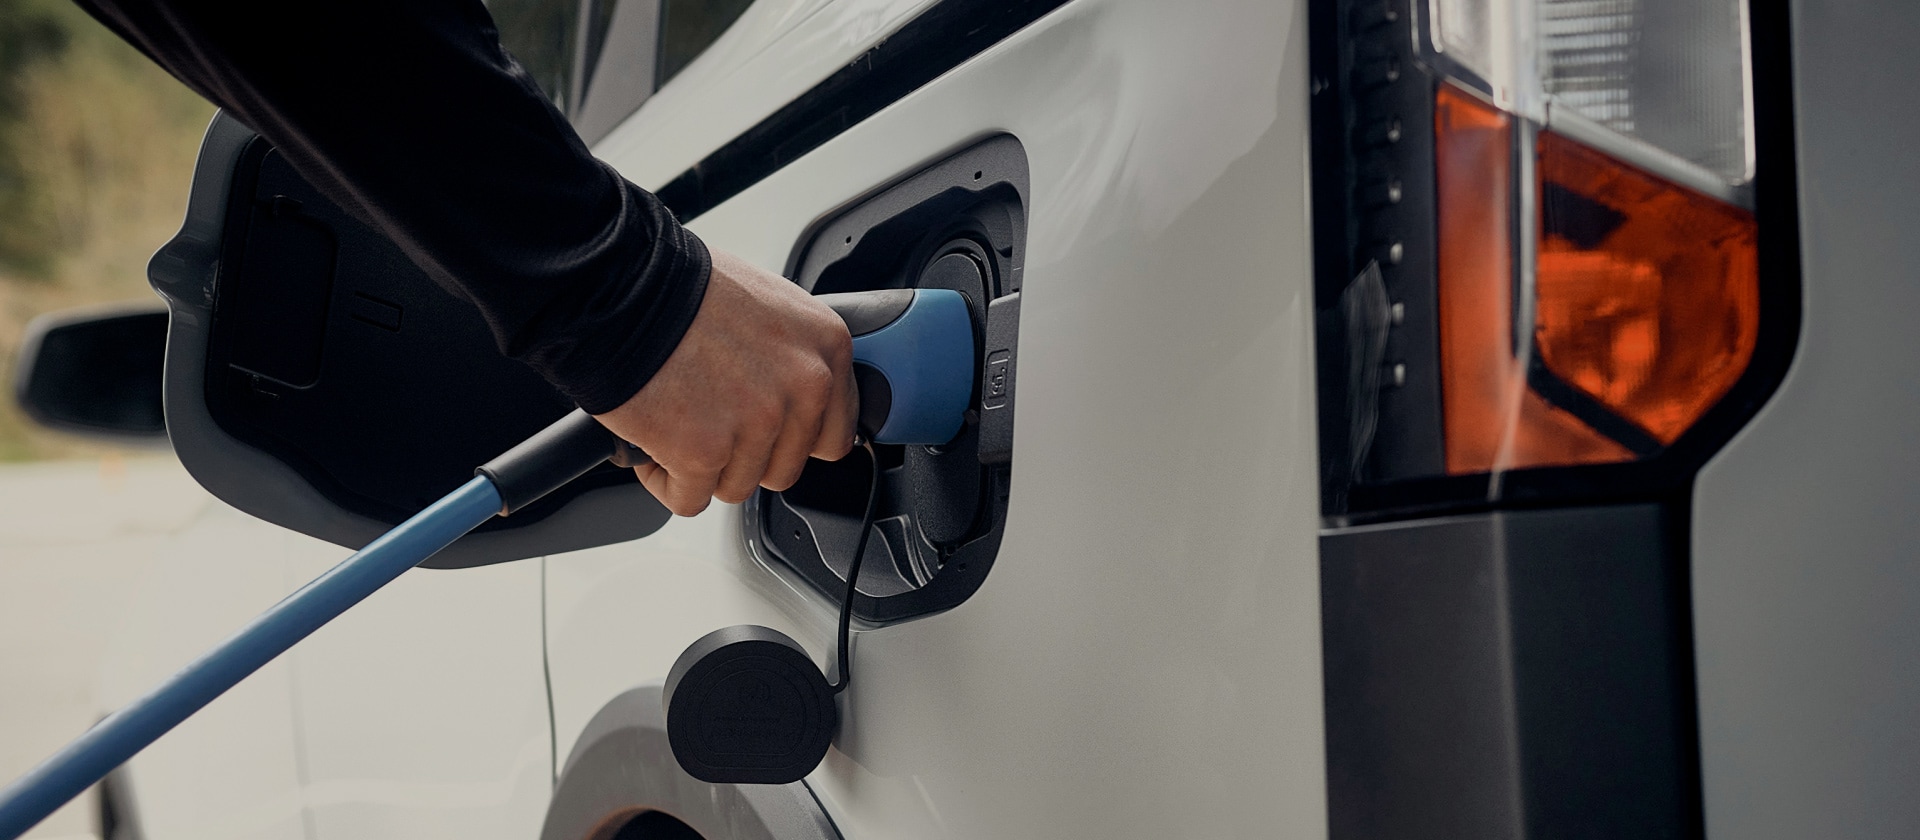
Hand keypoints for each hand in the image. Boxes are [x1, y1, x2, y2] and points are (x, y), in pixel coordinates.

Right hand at [593, 248, 857, 515]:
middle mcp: (804, 387)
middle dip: (744, 454)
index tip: (768, 434)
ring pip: (738, 486)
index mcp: (825, 347)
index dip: (792, 439)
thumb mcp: (767, 304)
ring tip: (677, 420)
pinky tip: (653, 443)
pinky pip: (690, 498)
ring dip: (703, 466)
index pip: (835, 433)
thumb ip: (791, 356)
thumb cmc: (681, 286)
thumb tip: (792, 394)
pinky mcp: (705, 453)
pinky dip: (665, 479)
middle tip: (709, 419)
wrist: (622, 288)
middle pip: (784, 467)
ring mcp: (758, 423)